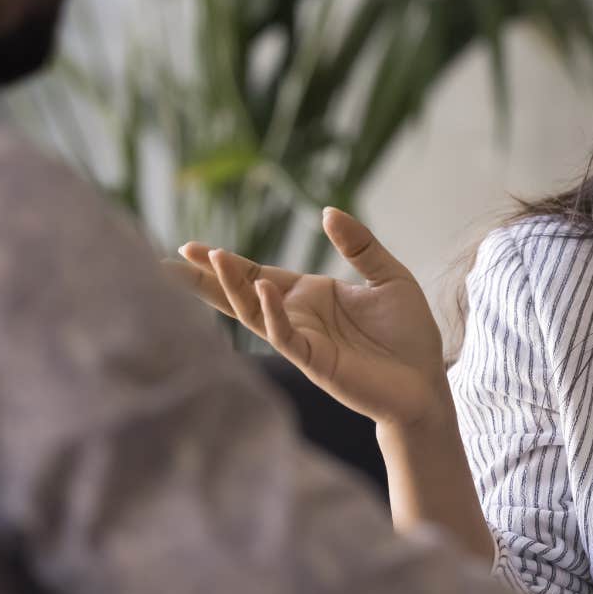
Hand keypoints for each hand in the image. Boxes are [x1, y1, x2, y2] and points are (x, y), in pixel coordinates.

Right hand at [163, 208, 448, 429]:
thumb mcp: (388, 276)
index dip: (226, 262)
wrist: (426, 382)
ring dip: (233, 288)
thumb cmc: (408, 334)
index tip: (190, 247)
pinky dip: (272, 314)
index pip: (258, 274)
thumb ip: (359, 244)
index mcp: (310, 295)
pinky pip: (285, 336)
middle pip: (242, 293)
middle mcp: (298, 316)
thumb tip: (326, 211)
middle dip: (206, 278)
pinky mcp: (316, 361)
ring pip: (255, 313)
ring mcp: (303, 340)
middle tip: (166, 261)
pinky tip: (264, 291)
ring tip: (213, 258)